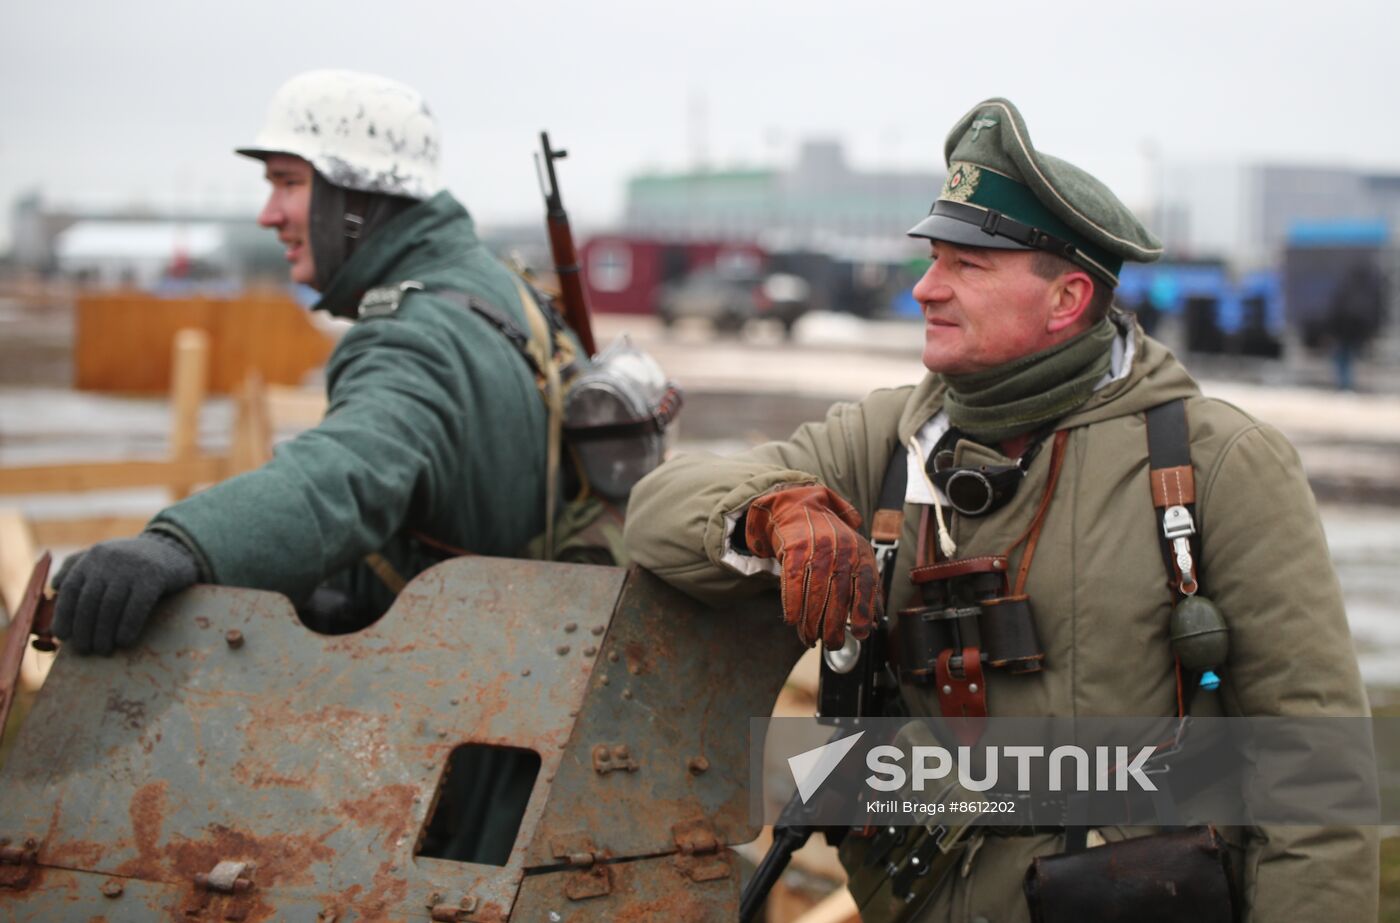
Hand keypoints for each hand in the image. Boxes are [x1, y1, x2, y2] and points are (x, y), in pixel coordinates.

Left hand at [51, 533, 198, 654]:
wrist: (175, 548)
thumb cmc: (134, 561)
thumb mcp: (105, 557)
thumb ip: (78, 567)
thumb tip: (55, 588)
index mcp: (93, 557)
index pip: (71, 589)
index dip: (64, 615)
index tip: (63, 636)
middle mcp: (109, 559)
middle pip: (89, 601)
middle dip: (84, 629)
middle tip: (85, 650)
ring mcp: (132, 567)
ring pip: (110, 606)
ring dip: (104, 633)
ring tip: (104, 650)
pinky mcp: (154, 576)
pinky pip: (137, 606)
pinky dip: (127, 626)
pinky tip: (124, 641)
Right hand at [744, 485, 879, 648]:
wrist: (800, 508)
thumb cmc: (831, 539)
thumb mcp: (856, 554)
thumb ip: (865, 585)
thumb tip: (874, 623)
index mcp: (860, 553)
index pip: (866, 584)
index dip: (864, 611)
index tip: (861, 634)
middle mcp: (841, 550)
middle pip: (839, 594)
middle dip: (834, 625)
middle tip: (832, 644)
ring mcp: (817, 548)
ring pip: (815, 592)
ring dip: (811, 621)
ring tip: (810, 638)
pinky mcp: (794, 549)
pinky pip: (792, 582)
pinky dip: (792, 604)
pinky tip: (792, 620)